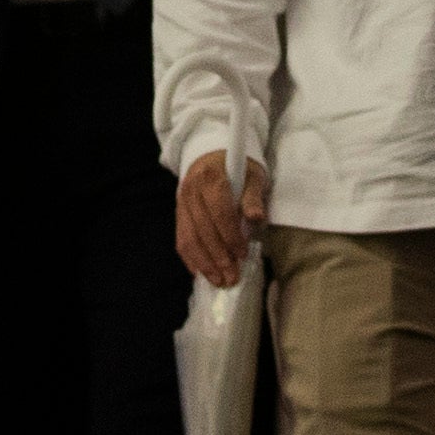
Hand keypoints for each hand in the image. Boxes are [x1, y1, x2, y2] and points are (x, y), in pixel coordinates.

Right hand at [176, 152, 269, 286]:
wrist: (213, 153)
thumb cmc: (238, 167)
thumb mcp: (252, 175)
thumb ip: (253, 197)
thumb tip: (256, 218)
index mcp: (212, 177)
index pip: (220, 213)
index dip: (231, 236)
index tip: (243, 254)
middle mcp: (192, 190)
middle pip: (203, 230)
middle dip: (218, 257)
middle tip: (231, 278)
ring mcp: (182, 201)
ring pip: (189, 238)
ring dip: (204, 263)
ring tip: (218, 281)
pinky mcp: (178, 211)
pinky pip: (181, 238)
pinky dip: (190, 258)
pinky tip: (200, 273)